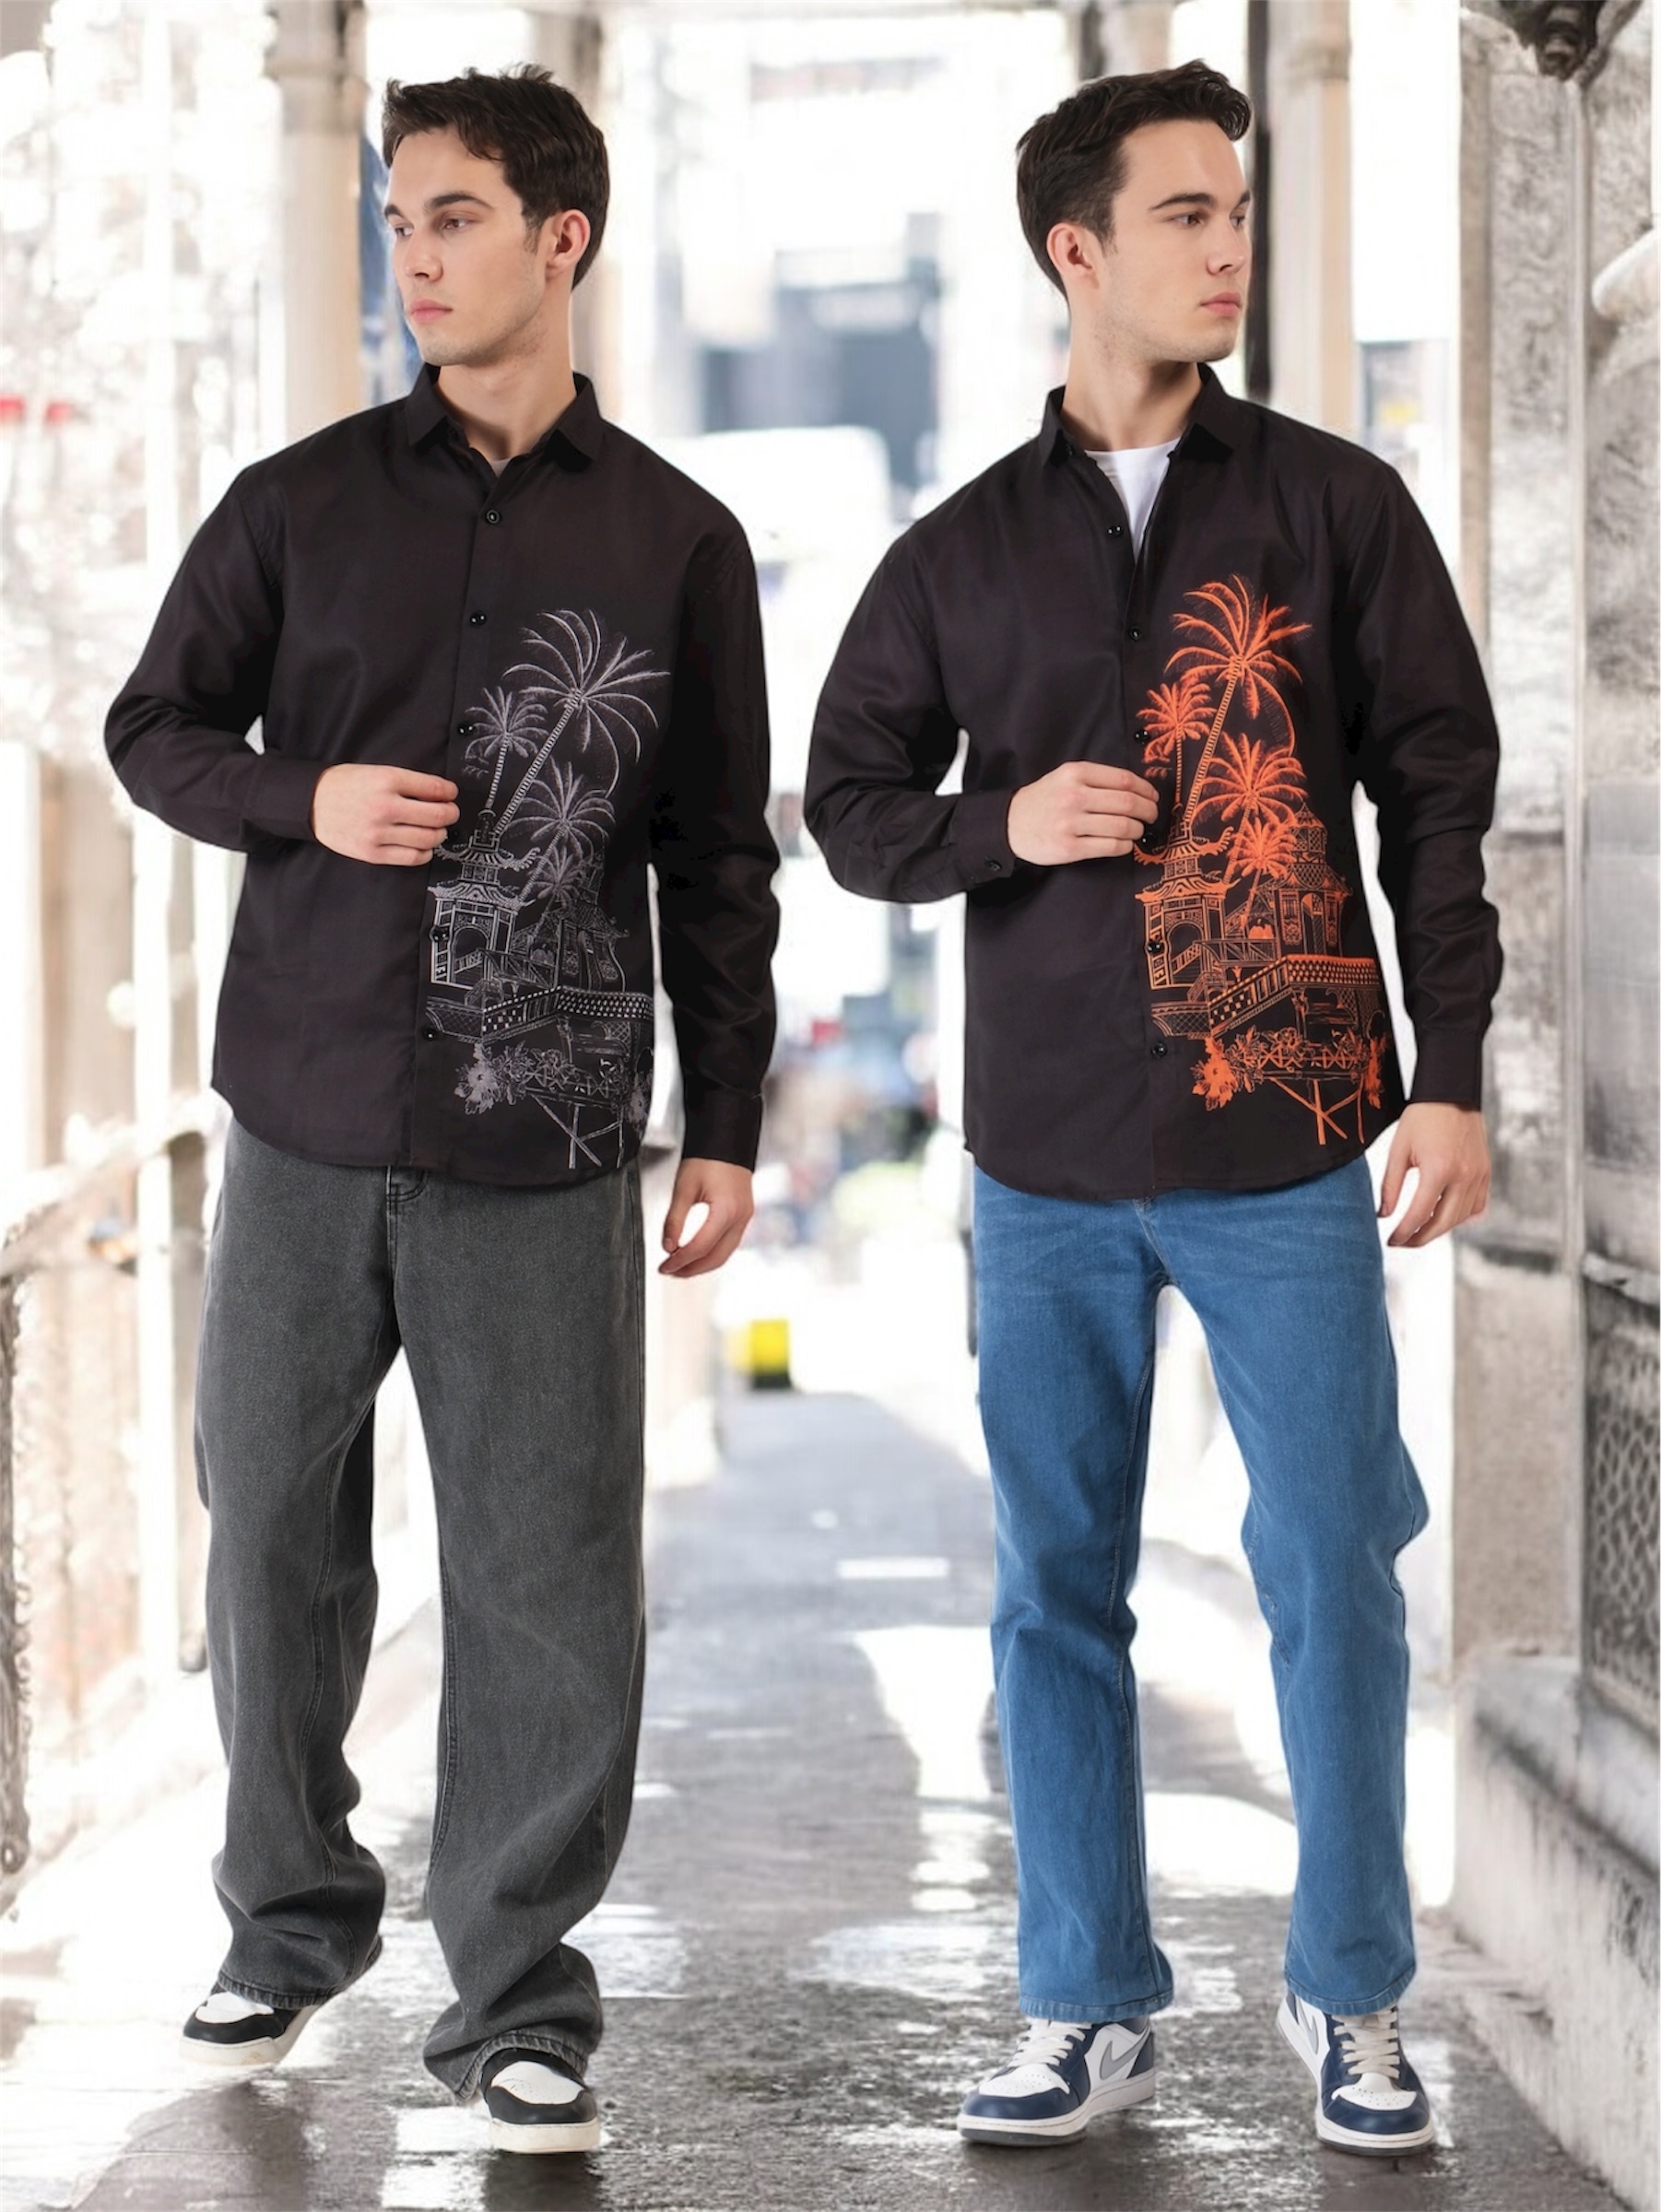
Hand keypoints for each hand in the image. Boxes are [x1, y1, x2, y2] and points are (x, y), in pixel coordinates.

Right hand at [311, 764, 459, 864]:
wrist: (310, 802)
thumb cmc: (343, 785)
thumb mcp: (375, 771)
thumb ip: (406, 782)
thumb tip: (439, 793)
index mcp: (386, 780)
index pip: (435, 788)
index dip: (450, 792)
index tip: (451, 794)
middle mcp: (384, 806)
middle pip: (437, 816)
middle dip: (450, 814)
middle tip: (449, 812)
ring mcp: (378, 832)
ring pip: (428, 838)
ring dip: (439, 834)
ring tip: (436, 829)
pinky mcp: (372, 852)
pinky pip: (412, 857)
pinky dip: (425, 852)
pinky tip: (423, 845)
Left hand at [660, 1158, 753, 1277]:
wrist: (727, 1140)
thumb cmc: (707, 1158)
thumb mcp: (683, 1188)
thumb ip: (674, 1220)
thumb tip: (667, 1246)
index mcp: (726, 1210)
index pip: (700, 1247)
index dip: (680, 1260)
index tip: (664, 1265)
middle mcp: (740, 1217)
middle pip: (716, 1257)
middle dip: (692, 1269)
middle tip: (670, 1272)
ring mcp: (746, 1218)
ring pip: (725, 1254)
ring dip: (702, 1264)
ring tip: (681, 1267)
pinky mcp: (745, 1215)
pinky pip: (730, 1243)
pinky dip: (713, 1253)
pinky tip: (697, 1254)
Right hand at [1007, 761, 1159, 864]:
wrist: (1010, 824)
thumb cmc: (1044, 800)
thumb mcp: (1064, 777)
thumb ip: (1096, 779)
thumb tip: (1138, 790)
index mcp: (1075, 773)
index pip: (1124, 780)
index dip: (1146, 789)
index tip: (1152, 797)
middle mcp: (1074, 796)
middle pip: (1127, 803)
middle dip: (1148, 811)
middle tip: (1152, 815)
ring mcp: (1071, 823)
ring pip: (1122, 826)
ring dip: (1138, 830)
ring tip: (1137, 830)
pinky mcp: (1069, 847)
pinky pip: (1110, 847)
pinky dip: (1125, 846)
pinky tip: (1125, 844)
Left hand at [1378, 1103, 1490, 1247]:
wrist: (1451, 1093)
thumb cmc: (1422, 1117)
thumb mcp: (1399, 1150)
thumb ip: (1391, 1186)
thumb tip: (1384, 1215)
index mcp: (1439, 1169)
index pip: (1419, 1214)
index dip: (1403, 1232)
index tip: (1391, 1241)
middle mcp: (1463, 1176)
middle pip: (1442, 1223)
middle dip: (1420, 1238)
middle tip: (1403, 1243)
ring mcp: (1478, 1175)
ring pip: (1461, 1218)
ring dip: (1439, 1229)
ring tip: (1419, 1231)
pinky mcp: (1486, 1172)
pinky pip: (1478, 1206)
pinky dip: (1461, 1217)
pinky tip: (1445, 1217)